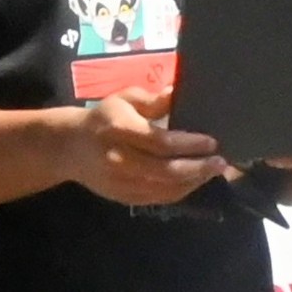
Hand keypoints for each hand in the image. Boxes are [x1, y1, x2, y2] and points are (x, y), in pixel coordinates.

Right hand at [71, 85, 232, 206]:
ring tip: (213, 171)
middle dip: (198, 168)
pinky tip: (195, 181)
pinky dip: (180, 191)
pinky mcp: (123, 197)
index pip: (160, 142)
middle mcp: (119, 159)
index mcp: (119, 131)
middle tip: (221, 162)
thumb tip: (175, 93)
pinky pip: (158, 198)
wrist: (70, 148)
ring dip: (194, 181)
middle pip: (166, 170)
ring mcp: (120, 182)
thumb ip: (151, 100)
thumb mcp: (124, 100)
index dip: (189, 144)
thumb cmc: (105, 118)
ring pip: (165, 188)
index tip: (212, 142)